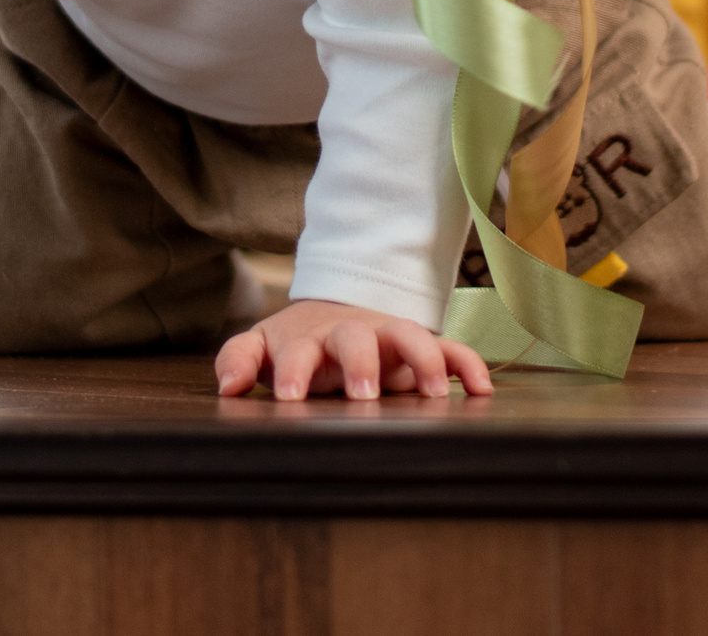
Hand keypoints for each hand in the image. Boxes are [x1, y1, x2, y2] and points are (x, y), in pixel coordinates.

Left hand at [214, 298, 493, 400]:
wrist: (337, 309)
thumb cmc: (297, 342)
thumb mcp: (263, 346)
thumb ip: (239, 360)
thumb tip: (226, 386)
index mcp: (308, 338)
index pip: (297, 350)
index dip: (294, 371)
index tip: (291, 398)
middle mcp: (349, 333)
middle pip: (355, 337)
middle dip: (360, 363)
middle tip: (362, 395)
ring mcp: (387, 337)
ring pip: (409, 335)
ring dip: (423, 359)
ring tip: (434, 393)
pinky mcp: (419, 346)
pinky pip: (449, 349)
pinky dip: (466, 364)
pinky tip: (481, 388)